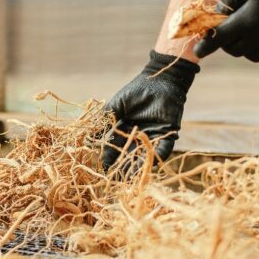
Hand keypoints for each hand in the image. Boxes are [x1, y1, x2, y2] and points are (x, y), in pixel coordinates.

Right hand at [102, 51, 199, 169]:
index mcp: (125, 129)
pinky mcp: (168, 134)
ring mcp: (153, 136)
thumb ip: (105, 120)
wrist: (159, 80)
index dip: (109, 155)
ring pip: (144, 154)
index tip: (103, 166)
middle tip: (115, 177)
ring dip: (138, 165)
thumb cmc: (137, 90)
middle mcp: (138, 136)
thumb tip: (89, 136)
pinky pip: (163, 148)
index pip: (115, 146)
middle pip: (129, 154)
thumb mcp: (117, 105)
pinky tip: (150, 164)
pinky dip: (157, 155)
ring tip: (130, 176)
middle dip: (122, 166)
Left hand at [194, 0, 258, 61]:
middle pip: (234, 50)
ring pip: (251, 56)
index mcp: (246, 22)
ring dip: (243, 47)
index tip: (197, 52)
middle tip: (225, 29)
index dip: (205, 47)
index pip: (219, 39)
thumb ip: (225, 3)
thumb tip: (218, 18)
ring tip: (244, 31)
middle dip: (225, 42)